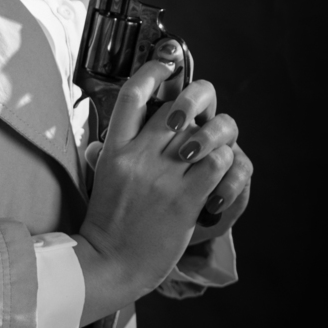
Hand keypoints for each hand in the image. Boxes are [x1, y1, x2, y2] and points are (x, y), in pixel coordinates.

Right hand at [76, 54, 242, 322]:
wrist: (109, 263)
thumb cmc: (107, 223)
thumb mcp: (101, 178)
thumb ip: (113, 149)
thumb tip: (125, 124)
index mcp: (114, 149)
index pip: (132, 95)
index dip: (153, 71)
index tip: (167, 64)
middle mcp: (139, 156)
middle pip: (178, 106)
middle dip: (201, 96)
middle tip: (206, 104)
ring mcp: (163, 177)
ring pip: (206, 131)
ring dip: (221, 129)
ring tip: (220, 137)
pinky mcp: (185, 199)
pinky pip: (217, 164)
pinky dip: (226, 161)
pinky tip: (221, 168)